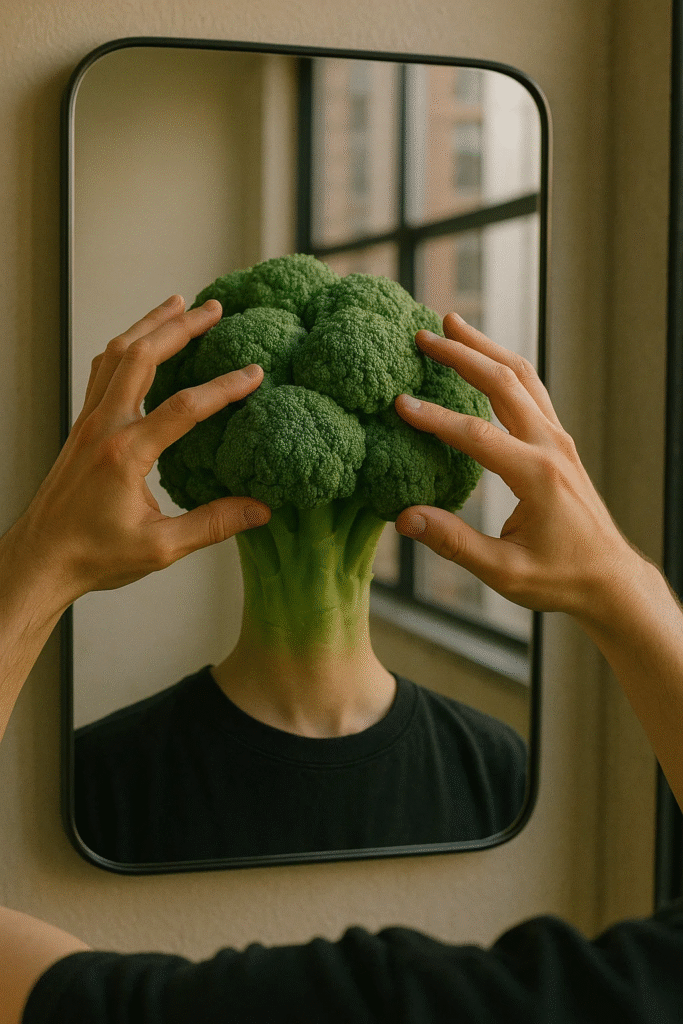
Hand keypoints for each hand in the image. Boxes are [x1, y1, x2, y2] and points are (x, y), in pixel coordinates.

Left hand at [10, 295, 269, 605]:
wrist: (42, 558)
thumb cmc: (96, 555)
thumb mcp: (161, 547)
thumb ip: (213, 524)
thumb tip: (261, 510)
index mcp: (126, 453)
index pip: (185, 407)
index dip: (224, 387)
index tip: (255, 373)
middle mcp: (104, 427)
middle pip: (142, 356)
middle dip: (180, 327)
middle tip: (213, 309)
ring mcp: (89, 422)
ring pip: (116, 354)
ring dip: (148, 325)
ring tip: (177, 304)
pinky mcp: (82, 426)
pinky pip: (102, 370)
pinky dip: (125, 347)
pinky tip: (139, 342)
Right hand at [394, 313, 639, 621]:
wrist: (609, 578)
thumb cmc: (560, 578)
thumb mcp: (504, 572)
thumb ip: (454, 543)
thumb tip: (404, 519)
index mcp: (536, 476)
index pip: (476, 435)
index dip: (435, 418)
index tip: (400, 403)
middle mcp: (551, 447)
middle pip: (503, 383)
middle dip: (462, 354)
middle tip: (423, 334)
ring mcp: (558, 440)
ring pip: (522, 377)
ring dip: (485, 348)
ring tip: (452, 325)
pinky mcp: (559, 443)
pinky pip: (531, 391)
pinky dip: (503, 367)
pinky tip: (483, 359)